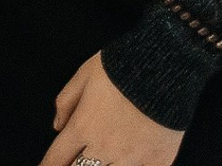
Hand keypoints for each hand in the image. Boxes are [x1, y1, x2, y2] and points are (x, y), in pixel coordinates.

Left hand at [38, 53, 182, 165]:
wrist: (165, 66)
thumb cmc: (123, 66)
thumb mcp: (84, 75)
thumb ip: (66, 102)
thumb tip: (57, 126)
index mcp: (83, 127)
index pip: (56, 160)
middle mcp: (104, 147)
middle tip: (75, 160)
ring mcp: (133, 158)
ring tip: (103, 160)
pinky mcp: (158, 161)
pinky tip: (129, 162)